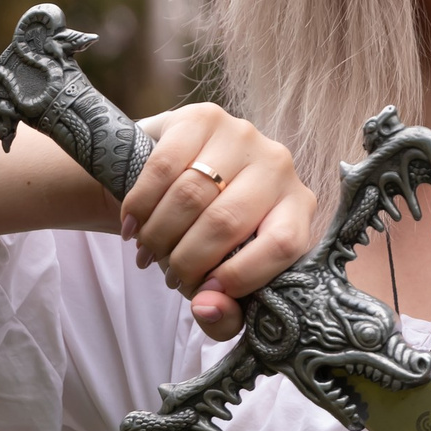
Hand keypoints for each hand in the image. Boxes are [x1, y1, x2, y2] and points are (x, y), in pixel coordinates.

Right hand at [117, 104, 318, 339]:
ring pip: (191, 195)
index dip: (239, 278)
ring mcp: (243, 135)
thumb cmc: (207, 239)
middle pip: (226, 222)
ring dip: (159, 235)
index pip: (282, 244)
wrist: (173, 181)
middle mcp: (279, 166)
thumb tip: (206, 307)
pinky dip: (141, 205)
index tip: (202, 294)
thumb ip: (225, 313)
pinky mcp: (203, 116)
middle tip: (167, 274)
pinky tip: (132, 224)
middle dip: (186, 261)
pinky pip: (164, 166)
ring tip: (149, 251)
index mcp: (298, 209)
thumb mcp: (222, 282)